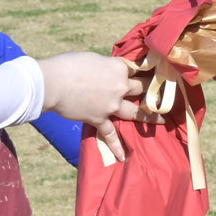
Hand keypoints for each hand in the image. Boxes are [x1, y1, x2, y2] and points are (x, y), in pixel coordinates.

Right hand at [38, 52, 155, 159]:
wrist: (52, 84)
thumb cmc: (68, 65)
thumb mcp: (92, 58)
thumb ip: (106, 66)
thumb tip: (109, 71)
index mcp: (118, 68)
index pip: (137, 67)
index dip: (146, 69)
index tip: (157, 70)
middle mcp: (119, 87)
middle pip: (141, 89)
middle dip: (152, 91)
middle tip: (163, 94)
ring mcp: (111, 105)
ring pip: (135, 113)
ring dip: (150, 117)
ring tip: (162, 121)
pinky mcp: (99, 119)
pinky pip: (111, 134)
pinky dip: (116, 146)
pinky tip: (123, 156)